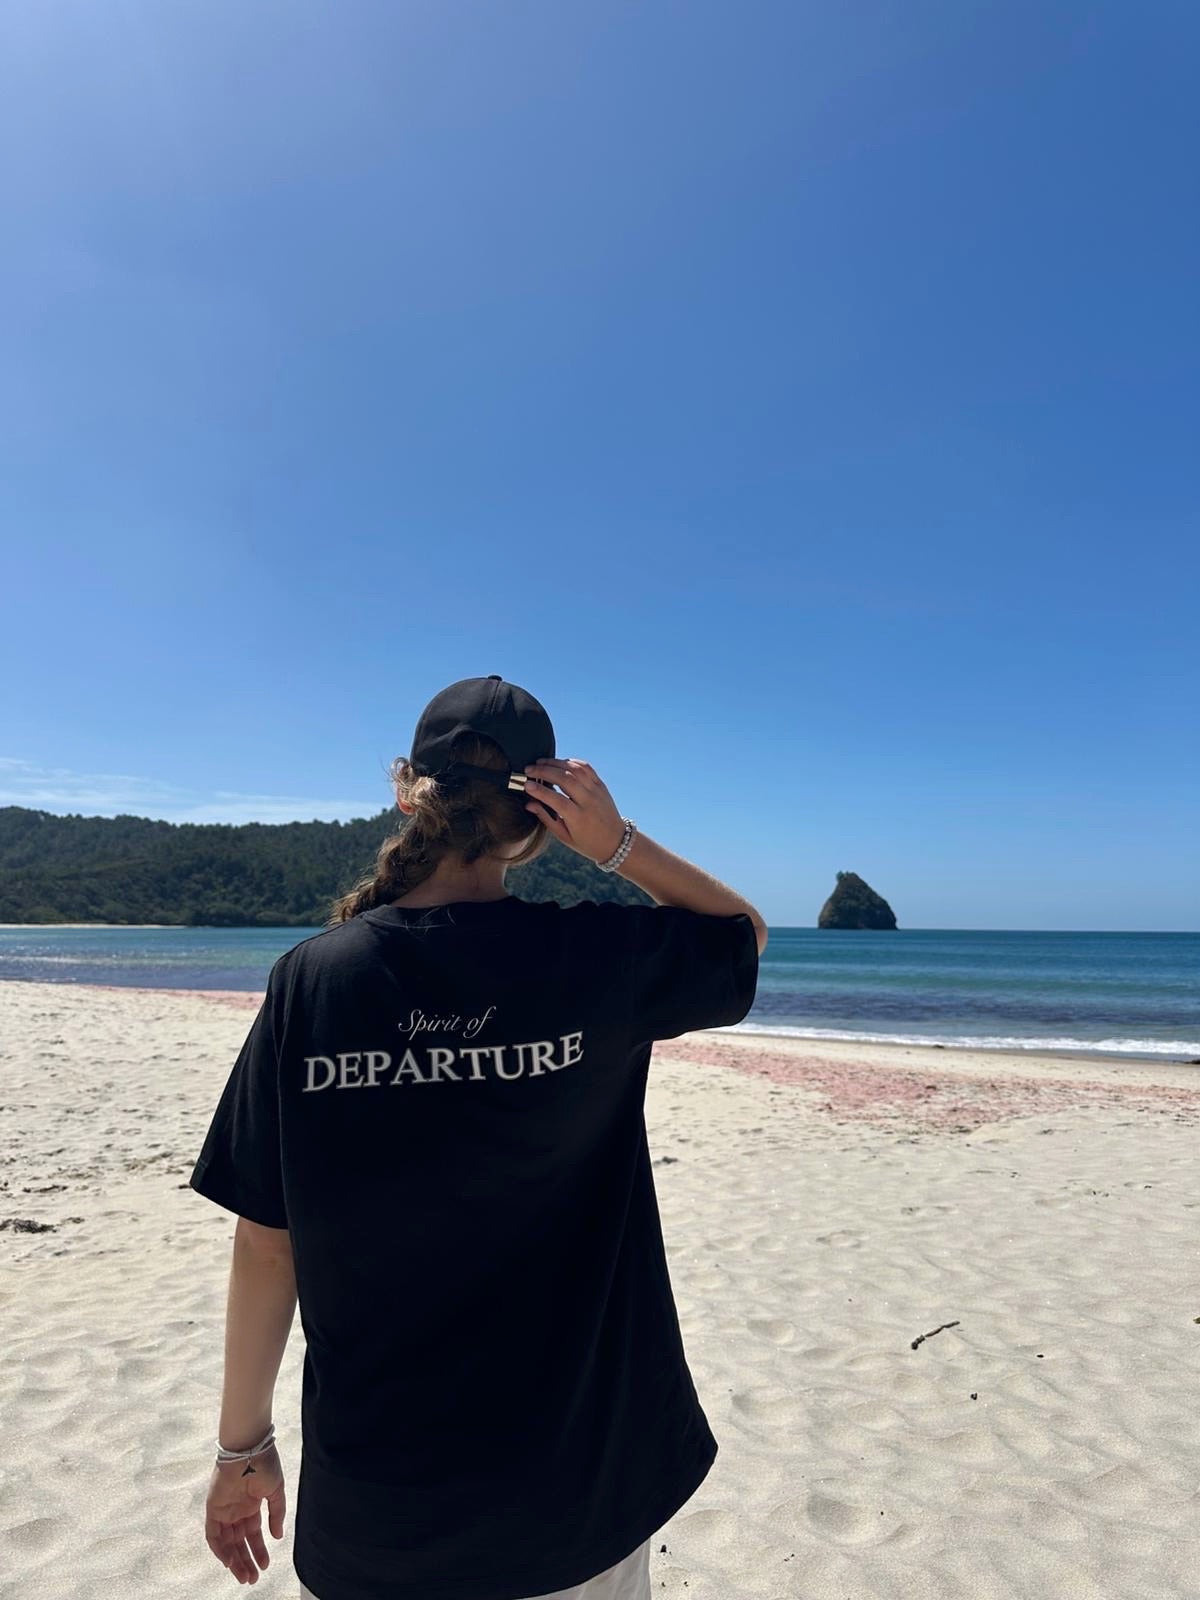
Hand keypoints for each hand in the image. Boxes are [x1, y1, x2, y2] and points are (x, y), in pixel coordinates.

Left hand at [204, 1445, 285, 1584]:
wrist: (249, 1448)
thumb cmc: (264, 1464)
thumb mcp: (276, 1491)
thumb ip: (276, 1514)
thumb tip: (277, 1536)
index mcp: (251, 1505)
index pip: (253, 1534)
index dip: (259, 1550)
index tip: (266, 1565)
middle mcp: (236, 1510)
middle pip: (239, 1542)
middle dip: (246, 1561)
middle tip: (253, 1578)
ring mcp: (224, 1510)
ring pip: (227, 1542)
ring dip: (234, 1560)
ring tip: (245, 1575)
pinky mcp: (213, 1509)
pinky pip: (213, 1535)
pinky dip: (219, 1549)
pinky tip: (229, 1562)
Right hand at [523, 759, 625, 864]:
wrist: (616, 841)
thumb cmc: (587, 842)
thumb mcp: (564, 836)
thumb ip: (546, 818)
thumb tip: (529, 803)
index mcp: (579, 819)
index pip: (557, 800)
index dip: (540, 791)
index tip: (526, 784)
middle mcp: (589, 802)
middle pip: (565, 780)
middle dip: (544, 771)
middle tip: (528, 770)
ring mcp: (597, 791)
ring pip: (575, 769)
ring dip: (556, 763)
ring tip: (540, 762)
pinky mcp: (601, 785)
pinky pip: (586, 768)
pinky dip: (571, 762)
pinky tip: (559, 763)